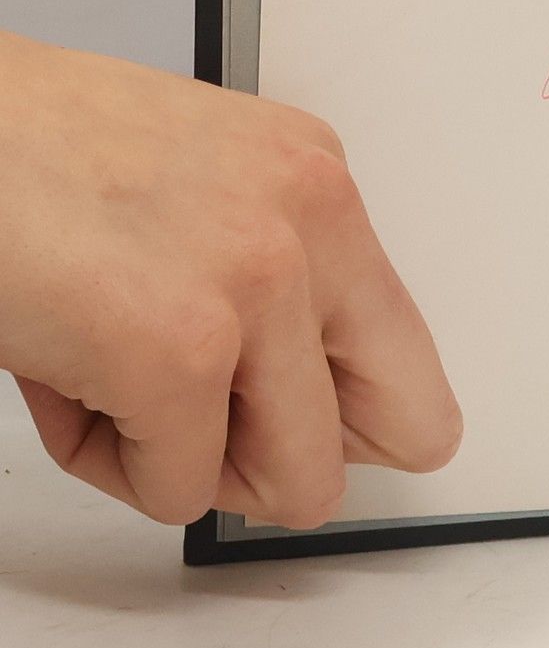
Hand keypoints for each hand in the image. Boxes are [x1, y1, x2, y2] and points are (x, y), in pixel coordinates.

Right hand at [0, 30, 461, 527]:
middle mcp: (313, 223)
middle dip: (303, 457)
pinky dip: (113, 466)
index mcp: (318, 184)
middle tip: (211, 428)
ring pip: (298, 483)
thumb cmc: (26, 155)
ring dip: (196, 465)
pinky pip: (179, 492)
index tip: (281, 417)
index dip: (344, 416)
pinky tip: (64, 380)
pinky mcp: (178, 351)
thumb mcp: (196, 192)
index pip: (410, 359)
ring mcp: (257, 286)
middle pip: (410, 429)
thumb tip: (307, 407)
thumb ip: (268, 279)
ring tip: (115, 385)